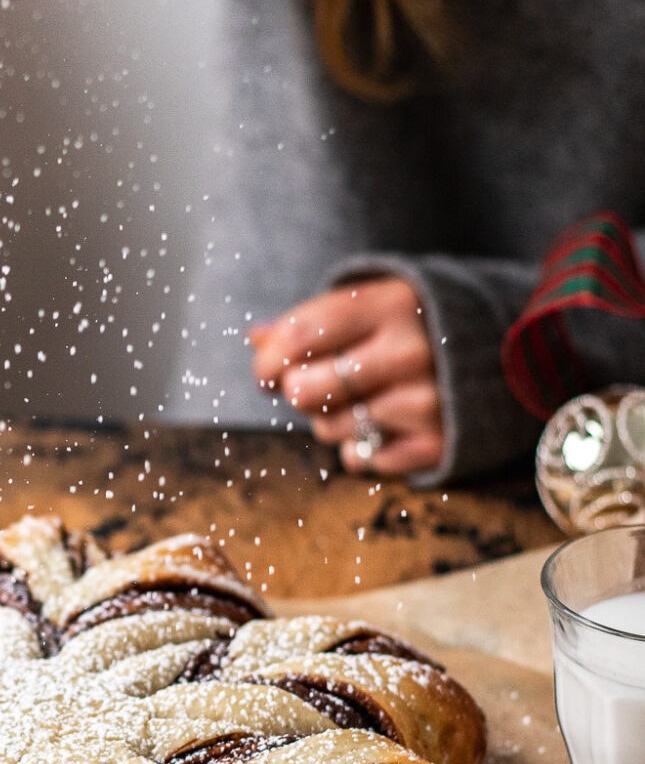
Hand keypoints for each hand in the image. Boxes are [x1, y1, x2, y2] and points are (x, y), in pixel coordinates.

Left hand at [248, 277, 443, 477]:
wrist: (508, 352)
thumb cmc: (419, 325)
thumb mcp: (374, 305)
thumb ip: (314, 319)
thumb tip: (255, 337)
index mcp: (391, 304)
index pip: (300, 335)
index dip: (268, 360)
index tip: (267, 372)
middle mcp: (410, 351)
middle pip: (306, 388)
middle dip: (296, 392)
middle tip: (308, 386)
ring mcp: (427, 400)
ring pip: (328, 428)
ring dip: (328, 419)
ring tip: (358, 401)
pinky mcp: (437, 443)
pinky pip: (361, 459)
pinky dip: (360, 448)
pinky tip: (382, 426)